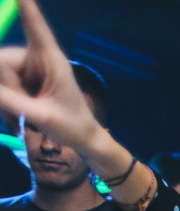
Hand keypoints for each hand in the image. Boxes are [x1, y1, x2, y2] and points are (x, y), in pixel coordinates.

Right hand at [0, 0, 101, 149]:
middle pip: (1, 61)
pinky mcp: (23, 79)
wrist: (83, 139)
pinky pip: (2, 84)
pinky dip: (6, 100)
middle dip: (5, 88)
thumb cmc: (72, 126)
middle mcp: (39, 58)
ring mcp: (29, 68)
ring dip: (5, 98)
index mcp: (52, 60)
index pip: (36, 27)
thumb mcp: (42, 115)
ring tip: (23, 116)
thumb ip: (10, 99)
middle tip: (20, 112)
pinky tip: (18, 114)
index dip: (26, 8)